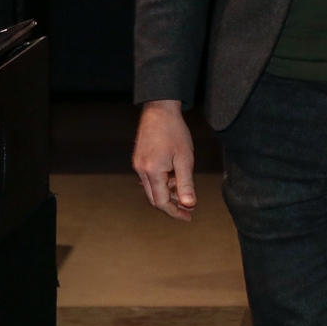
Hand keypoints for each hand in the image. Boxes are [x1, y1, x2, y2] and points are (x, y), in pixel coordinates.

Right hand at [132, 100, 197, 220]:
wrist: (160, 109)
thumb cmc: (175, 132)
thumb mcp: (185, 159)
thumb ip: (186, 184)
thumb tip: (189, 205)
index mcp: (152, 172)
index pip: (161, 203)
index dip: (175, 212)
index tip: (188, 216)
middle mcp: (141, 170)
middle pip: (154, 199)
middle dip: (171, 206)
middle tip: (188, 209)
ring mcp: (138, 165)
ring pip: (151, 189)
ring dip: (166, 194)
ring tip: (183, 190)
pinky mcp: (139, 159)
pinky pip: (149, 179)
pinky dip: (161, 183)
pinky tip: (173, 178)